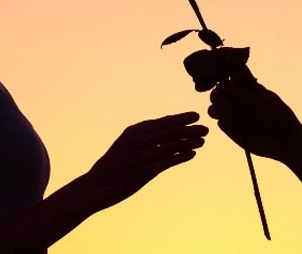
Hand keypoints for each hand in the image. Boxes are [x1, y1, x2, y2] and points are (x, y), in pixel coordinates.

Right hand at [82, 112, 207, 209]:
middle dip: (190, 128)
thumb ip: (142, 137)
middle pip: (171, 131)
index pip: (163, 121)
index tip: (196, 115)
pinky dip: (182, 157)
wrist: (96, 186)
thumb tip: (162, 132)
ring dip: (190, 141)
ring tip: (203, 140)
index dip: (181, 118)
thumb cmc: (111, 165)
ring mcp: (143, 156)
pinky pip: (169, 161)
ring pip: (173, 145)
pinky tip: (192, 154)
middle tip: (206, 127)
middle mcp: (139, 140)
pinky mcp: (146, 171)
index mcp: (134, 131)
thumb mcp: (125, 144)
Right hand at [208, 80, 301, 162]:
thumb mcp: (262, 102)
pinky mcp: (232, 129)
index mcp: (248, 87)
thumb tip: (224, 84)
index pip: (231, 75)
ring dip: (217, 107)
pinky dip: (223, 120)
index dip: (223, 74)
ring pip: (214, 106)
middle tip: (221, 97)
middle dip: (217, 93)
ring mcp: (234, 114)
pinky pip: (220, 122)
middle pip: (219, 91)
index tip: (223, 78)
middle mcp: (239, 99)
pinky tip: (233, 122)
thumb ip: (243, 94)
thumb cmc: (279, 116)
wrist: (285, 141)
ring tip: (228, 111)